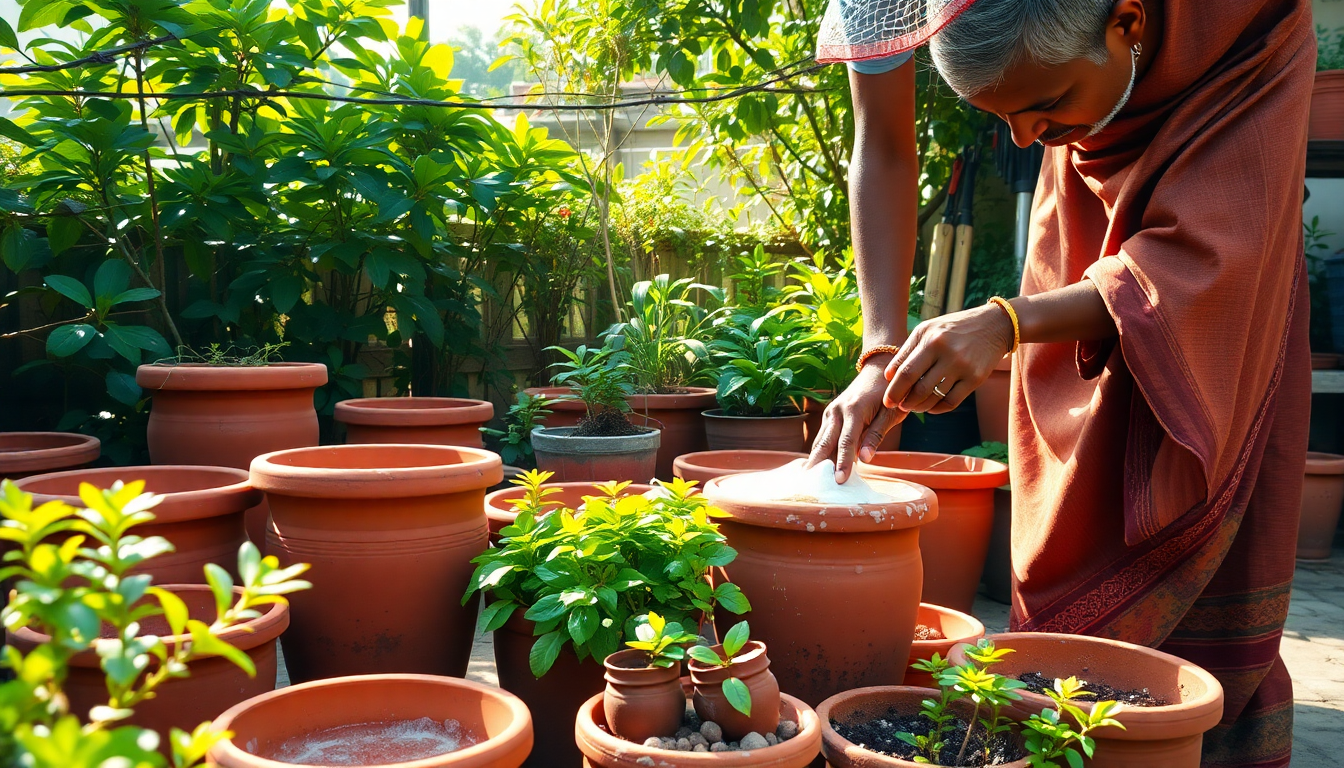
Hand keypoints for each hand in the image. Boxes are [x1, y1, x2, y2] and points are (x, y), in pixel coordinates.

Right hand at [806, 361, 904, 482]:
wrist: (878, 371)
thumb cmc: (889, 394)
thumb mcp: (891, 414)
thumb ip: (876, 435)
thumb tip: (865, 459)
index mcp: (854, 409)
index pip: (846, 442)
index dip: (843, 462)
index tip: (840, 480)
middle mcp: (837, 410)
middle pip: (825, 442)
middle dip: (819, 464)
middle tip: (813, 485)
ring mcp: (831, 412)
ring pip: (820, 440)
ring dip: (816, 460)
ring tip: (810, 480)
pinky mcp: (830, 415)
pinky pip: (823, 437)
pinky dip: (820, 452)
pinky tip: (817, 467)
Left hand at [884, 304, 1013, 414]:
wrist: (993, 326)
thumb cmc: (952, 328)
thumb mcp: (927, 330)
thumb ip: (906, 350)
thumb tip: (888, 376)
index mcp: (932, 340)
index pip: (906, 372)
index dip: (894, 390)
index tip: (887, 401)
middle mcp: (947, 353)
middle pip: (919, 388)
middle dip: (904, 402)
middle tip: (899, 406)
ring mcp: (963, 367)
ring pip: (934, 397)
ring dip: (919, 406)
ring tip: (913, 406)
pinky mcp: (975, 379)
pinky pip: (951, 402)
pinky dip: (937, 408)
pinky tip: (930, 407)